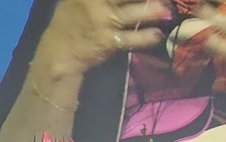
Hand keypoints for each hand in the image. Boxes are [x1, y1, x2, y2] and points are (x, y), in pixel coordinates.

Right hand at [43, 0, 167, 76]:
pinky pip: (133, 39)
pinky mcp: (109, 41)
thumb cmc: (71, 22)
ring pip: (134, 13)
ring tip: (166, 10)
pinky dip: (148, 37)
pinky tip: (158, 34)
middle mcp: (95, 2)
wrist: (60, 52)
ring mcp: (103, 22)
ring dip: (153, 11)